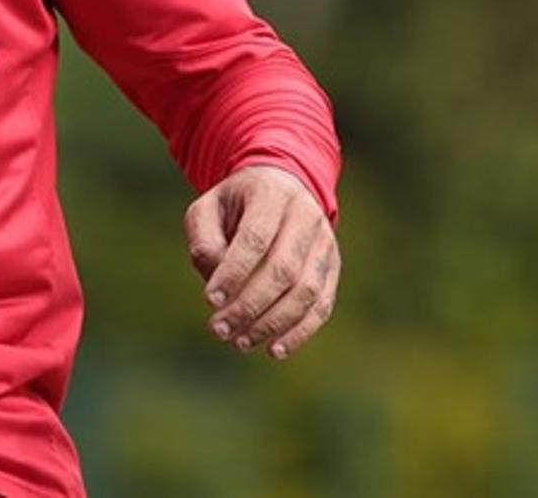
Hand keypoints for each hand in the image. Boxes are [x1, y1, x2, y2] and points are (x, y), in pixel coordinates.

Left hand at [183, 166, 339, 360]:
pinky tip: (275, 350)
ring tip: (241, 343)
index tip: (210, 300)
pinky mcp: (332, 266)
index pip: (256, 238)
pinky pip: (322, 305)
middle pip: (283, 268)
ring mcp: (324, 242)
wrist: (280, 187)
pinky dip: (300, 332)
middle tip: (220, 329)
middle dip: (250, 305)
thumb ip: (204, 240)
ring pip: (306, 291)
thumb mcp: (208, 208)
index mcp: (272, 194)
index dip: (234, 272)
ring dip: (273, 323)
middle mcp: (306, 216)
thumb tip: (215, 282)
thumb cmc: (236, 204)